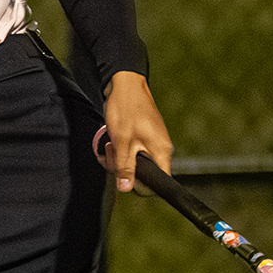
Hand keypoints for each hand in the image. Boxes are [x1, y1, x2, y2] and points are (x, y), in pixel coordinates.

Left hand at [100, 70, 172, 192]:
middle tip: (112, 151)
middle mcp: (159, 149)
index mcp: (160, 151)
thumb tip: (126, 188)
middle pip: (142, 173)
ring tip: (111, 141)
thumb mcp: (122, 141)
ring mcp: (151, 143)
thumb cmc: (126, 108)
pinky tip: (112, 140)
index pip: (160, 181)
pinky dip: (119, 149)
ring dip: (118, 157)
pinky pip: (131, 152)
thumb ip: (124, 166)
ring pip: (133, 162)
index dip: (142, 185)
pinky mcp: (142, 137)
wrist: (124, 84)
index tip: (125, 178)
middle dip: (122, 167)